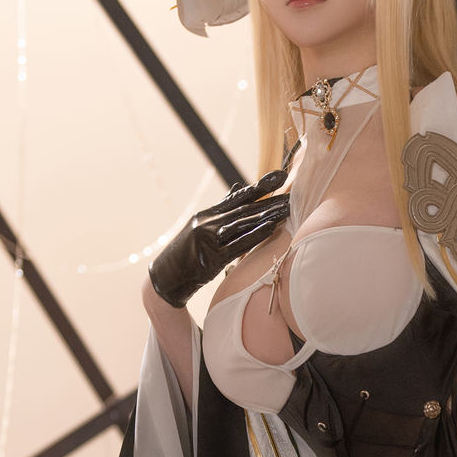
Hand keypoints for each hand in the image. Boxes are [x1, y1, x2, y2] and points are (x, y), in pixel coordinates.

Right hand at [149, 168, 290, 306]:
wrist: (164, 280)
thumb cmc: (186, 256)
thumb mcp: (201, 228)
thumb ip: (222, 209)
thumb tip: (239, 187)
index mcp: (207, 215)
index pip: (238, 198)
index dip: (260, 187)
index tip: (281, 176)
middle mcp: (207, 223)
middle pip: (245, 209)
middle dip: (271, 201)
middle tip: (293, 195)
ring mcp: (208, 239)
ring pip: (242, 224)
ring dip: (267, 216)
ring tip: (287, 209)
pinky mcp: (210, 258)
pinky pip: (237, 245)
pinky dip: (255, 235)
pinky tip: (271, 227)